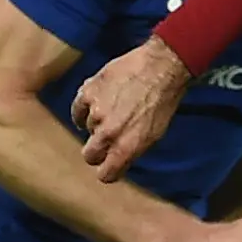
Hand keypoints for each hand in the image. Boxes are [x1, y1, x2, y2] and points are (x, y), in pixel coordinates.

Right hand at [76, 37, 191, 180]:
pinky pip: (78, 110)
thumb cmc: (164, 100)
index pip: (105, 174)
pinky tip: (95, 103)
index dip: (107, 172)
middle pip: (89, 155)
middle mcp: (108, 134)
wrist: (160, 66)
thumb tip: (118, 160)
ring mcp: (95, 113)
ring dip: (96, 123)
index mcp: (127, 147)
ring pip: (87, 128)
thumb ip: (133, 149)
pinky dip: (84, 109)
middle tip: (106, 141)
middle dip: (97, 151)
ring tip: (113, 109)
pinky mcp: (87, 93)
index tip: (108, 167)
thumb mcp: (156, 133)